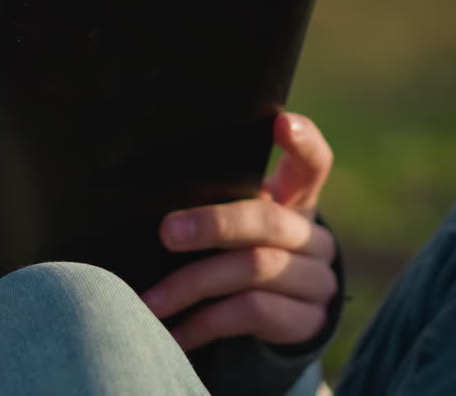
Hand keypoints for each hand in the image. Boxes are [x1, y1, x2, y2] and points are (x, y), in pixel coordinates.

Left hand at [141, 112, 337, 350]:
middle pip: (268, 221)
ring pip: (254, 270)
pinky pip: (251, 314)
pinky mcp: (307, 321)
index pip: (313, 163)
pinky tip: (171, 335)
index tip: (281, 121)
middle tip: (166, 233)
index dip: (303, 141)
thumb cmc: (235, 254)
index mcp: (296, 200)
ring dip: (190, 285)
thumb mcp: (233, 224)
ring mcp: (316, 280)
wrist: (277, 319)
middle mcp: (311, 236)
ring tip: (148, 303)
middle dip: (213, 224)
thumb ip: (212, 203)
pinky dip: (202, 324)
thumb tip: (139, 197)